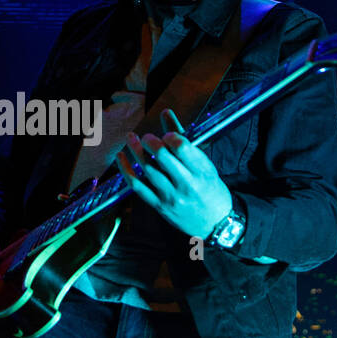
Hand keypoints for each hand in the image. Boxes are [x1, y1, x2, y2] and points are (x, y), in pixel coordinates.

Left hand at [117, 108, 232, 241]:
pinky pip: (137, 186)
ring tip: (131, 138)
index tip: (167, 135)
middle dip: (150, 141)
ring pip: (148, 169)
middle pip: (162, 156)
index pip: (182, 147)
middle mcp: (186, 184)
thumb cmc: (211, 190)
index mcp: (202, 171)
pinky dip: (126, 170)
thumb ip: (184, 140)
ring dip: (135, 150)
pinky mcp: (159, 206)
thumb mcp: (206, 165)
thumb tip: (166, 113)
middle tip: (146, 137)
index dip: (170, 136)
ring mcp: (171, 197)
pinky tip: (121, 157)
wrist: (215, 224)